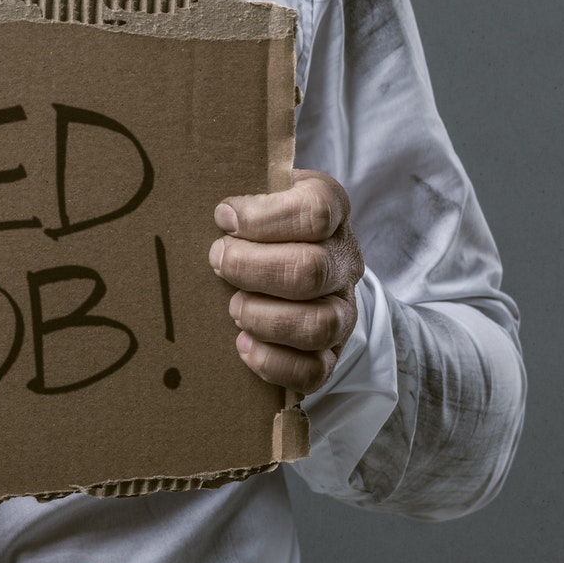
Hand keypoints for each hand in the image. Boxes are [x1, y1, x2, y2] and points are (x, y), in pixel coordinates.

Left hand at [209, 168, 362, 392]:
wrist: (297, 259)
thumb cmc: (268, 223)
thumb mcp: (264, 192)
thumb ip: (247, 194)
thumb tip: (221, 214)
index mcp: (333, 210)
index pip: (316, 211)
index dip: (263, 217)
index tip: (224, 218)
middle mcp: (345, 260)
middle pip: (311, 270)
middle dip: (251, 268)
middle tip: (218, 262)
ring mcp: (344, 309)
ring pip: (318, 325)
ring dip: (263, 318)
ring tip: (233, 307)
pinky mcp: (332, 352)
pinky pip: (314, 371)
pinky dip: (272, 362)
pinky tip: (244, 344)